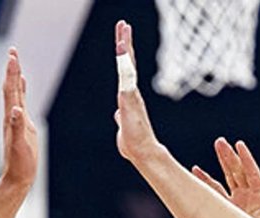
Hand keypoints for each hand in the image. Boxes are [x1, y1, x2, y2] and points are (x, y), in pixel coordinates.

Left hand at [1, 47, 37, 190]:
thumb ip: (18, 127)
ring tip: (16, 65)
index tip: (13, 56)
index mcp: (12, 118)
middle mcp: (12, 117)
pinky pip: (21, 105)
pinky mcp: (23, 127)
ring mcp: (17, 122)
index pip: (11, 91)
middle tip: (13, 52)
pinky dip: (21, 94)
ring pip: (15, 95)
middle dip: (12, 70)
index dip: (12, 73)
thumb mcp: (20, 145)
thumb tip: (17, 110)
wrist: (17, 178)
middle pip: (11, 89)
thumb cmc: (19, 164)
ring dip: (15, 79)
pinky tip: (22, 89)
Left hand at [114, 20, 162, 163]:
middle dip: (125, 42)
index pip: (126, 71)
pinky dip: (124, 60)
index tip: (122, 39)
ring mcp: (132, 93)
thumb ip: (121, 117)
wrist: (141, 152)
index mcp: (129, 96)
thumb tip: (117, 114)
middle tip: (123, 24)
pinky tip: (121, 47)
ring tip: (123, 28)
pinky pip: (126, 75)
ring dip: (125, 45)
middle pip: (128, 62)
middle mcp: (131, 91)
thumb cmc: (133, 142)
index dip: (124, 55)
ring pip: (127, 65)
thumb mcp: (123, 126)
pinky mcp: (130, 97)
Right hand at [191, 138, 259, 217]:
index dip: (246, 160)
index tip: (239, 145)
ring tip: (213, 149)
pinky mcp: (226, 211)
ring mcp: (236, 203)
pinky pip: (214, 194)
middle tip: (220, 142)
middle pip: (237, 172)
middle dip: (229, 157)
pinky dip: (205, 183)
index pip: (252, 174)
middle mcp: (248, 197)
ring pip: (226, 179)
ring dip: (220, 164)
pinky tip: (196, 172)